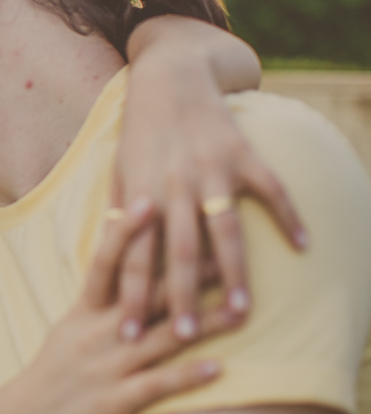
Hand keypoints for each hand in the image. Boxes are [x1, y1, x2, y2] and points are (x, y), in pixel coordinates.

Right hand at [0, 198, 235, 413]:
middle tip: (226, 248)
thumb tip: (122, 263)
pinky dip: (188, 376)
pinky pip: (156, 385)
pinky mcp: (113, 402)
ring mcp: (106, 367)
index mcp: (83, 311)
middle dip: (188, 271)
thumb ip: (98, 299)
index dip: (125, 230)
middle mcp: (96, 333)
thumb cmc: (51, 371)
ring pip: (162, 338)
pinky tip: (219, 369)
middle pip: (146, 294)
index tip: (148, 198)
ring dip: (203, 323)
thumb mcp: (68, 326)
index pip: (104, 261)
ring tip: (241, 310)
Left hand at [114, 33, 306, 341]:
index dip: (130, 296)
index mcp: (141, 194)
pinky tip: (303, 246)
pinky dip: (289, 214)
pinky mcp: (243, 152)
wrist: (169, 76)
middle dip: (180, 296)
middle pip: (178, 251)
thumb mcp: (121, 171)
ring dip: (234, 273)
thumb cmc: (140, 132)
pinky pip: (270, 188)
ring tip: (241, 313)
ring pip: (224, 229)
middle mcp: (175, 185)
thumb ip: (120, 214)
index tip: (129, 336)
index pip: (133, 256)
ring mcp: (211, 169)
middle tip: (182, 337)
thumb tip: (109, 259)